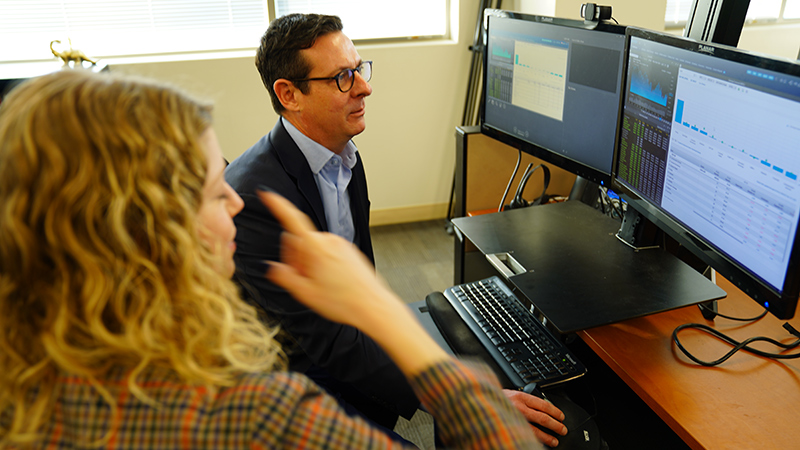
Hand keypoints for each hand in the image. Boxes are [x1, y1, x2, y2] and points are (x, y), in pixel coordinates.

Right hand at [258, 190, 449, 375]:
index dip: (277, 205)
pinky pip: (328, 252)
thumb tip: (271, 268)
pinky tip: (331, 282)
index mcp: (316, 247)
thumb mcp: (306, 293)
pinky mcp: (349, 251)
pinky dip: (323, 263)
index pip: (292, 219)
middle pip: (300, 241)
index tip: (268, 194)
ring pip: (314, 248)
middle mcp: (329, 240)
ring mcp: (341, 245)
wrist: (373, 306)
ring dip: (310, 263)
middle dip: (296, 258)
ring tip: (320, 285)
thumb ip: (284, 277)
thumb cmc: (344, 301)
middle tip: (304, 280)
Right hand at [503, 389, 566, 447]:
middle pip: (542, 418)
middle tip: (562, 429)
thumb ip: (526, 400)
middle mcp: (518, 407)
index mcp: (521, 396)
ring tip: (554, 441)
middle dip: (555, 425)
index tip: (561, 416)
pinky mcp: (509, 427)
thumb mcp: (512, 394)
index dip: (555, 411)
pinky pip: (525, 435)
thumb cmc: (497, 399)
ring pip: (535, 430)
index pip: (544, 404)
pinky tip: (539, 443)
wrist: (480, 402)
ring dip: (547, 436)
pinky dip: (534, 440)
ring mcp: (513, 418)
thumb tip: (543, 407)